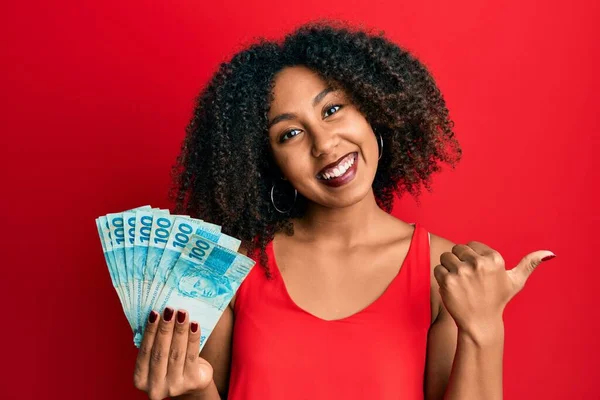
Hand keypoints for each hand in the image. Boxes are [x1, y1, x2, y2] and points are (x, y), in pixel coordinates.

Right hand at [133, 307, 213, 399]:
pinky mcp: (192, 382)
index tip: (154, 313)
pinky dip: (193, 338)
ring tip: (182, 313)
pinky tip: (194, 325)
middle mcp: (155, 387)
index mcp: (141, 379)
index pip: (144, 352)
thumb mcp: (158, 359)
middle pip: (160, 353)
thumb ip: (154, 344)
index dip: (149, 331)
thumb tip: (158, 314)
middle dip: (165, 329)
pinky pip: (192, 356)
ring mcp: (174, 387)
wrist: (192, 383)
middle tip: (169, 310)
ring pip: (176, 353)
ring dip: (179, 330)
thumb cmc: (171, 365)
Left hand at [434, 241, 554, 339]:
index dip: (471, 257)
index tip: (478, 272)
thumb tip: (550, 253)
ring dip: (449, 268)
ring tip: (460, 283)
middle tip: (468, 279)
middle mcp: (478, 263)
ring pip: (445, 257)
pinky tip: (453, 289)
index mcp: (494, 259)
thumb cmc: (497, 300)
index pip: (471, 244)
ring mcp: (462, 272)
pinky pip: (438, 269)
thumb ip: (529, 264)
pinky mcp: (447, 281)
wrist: (480, 323)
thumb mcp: (515, 281)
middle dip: (459, 261)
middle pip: (457, 249)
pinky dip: (441, 278)